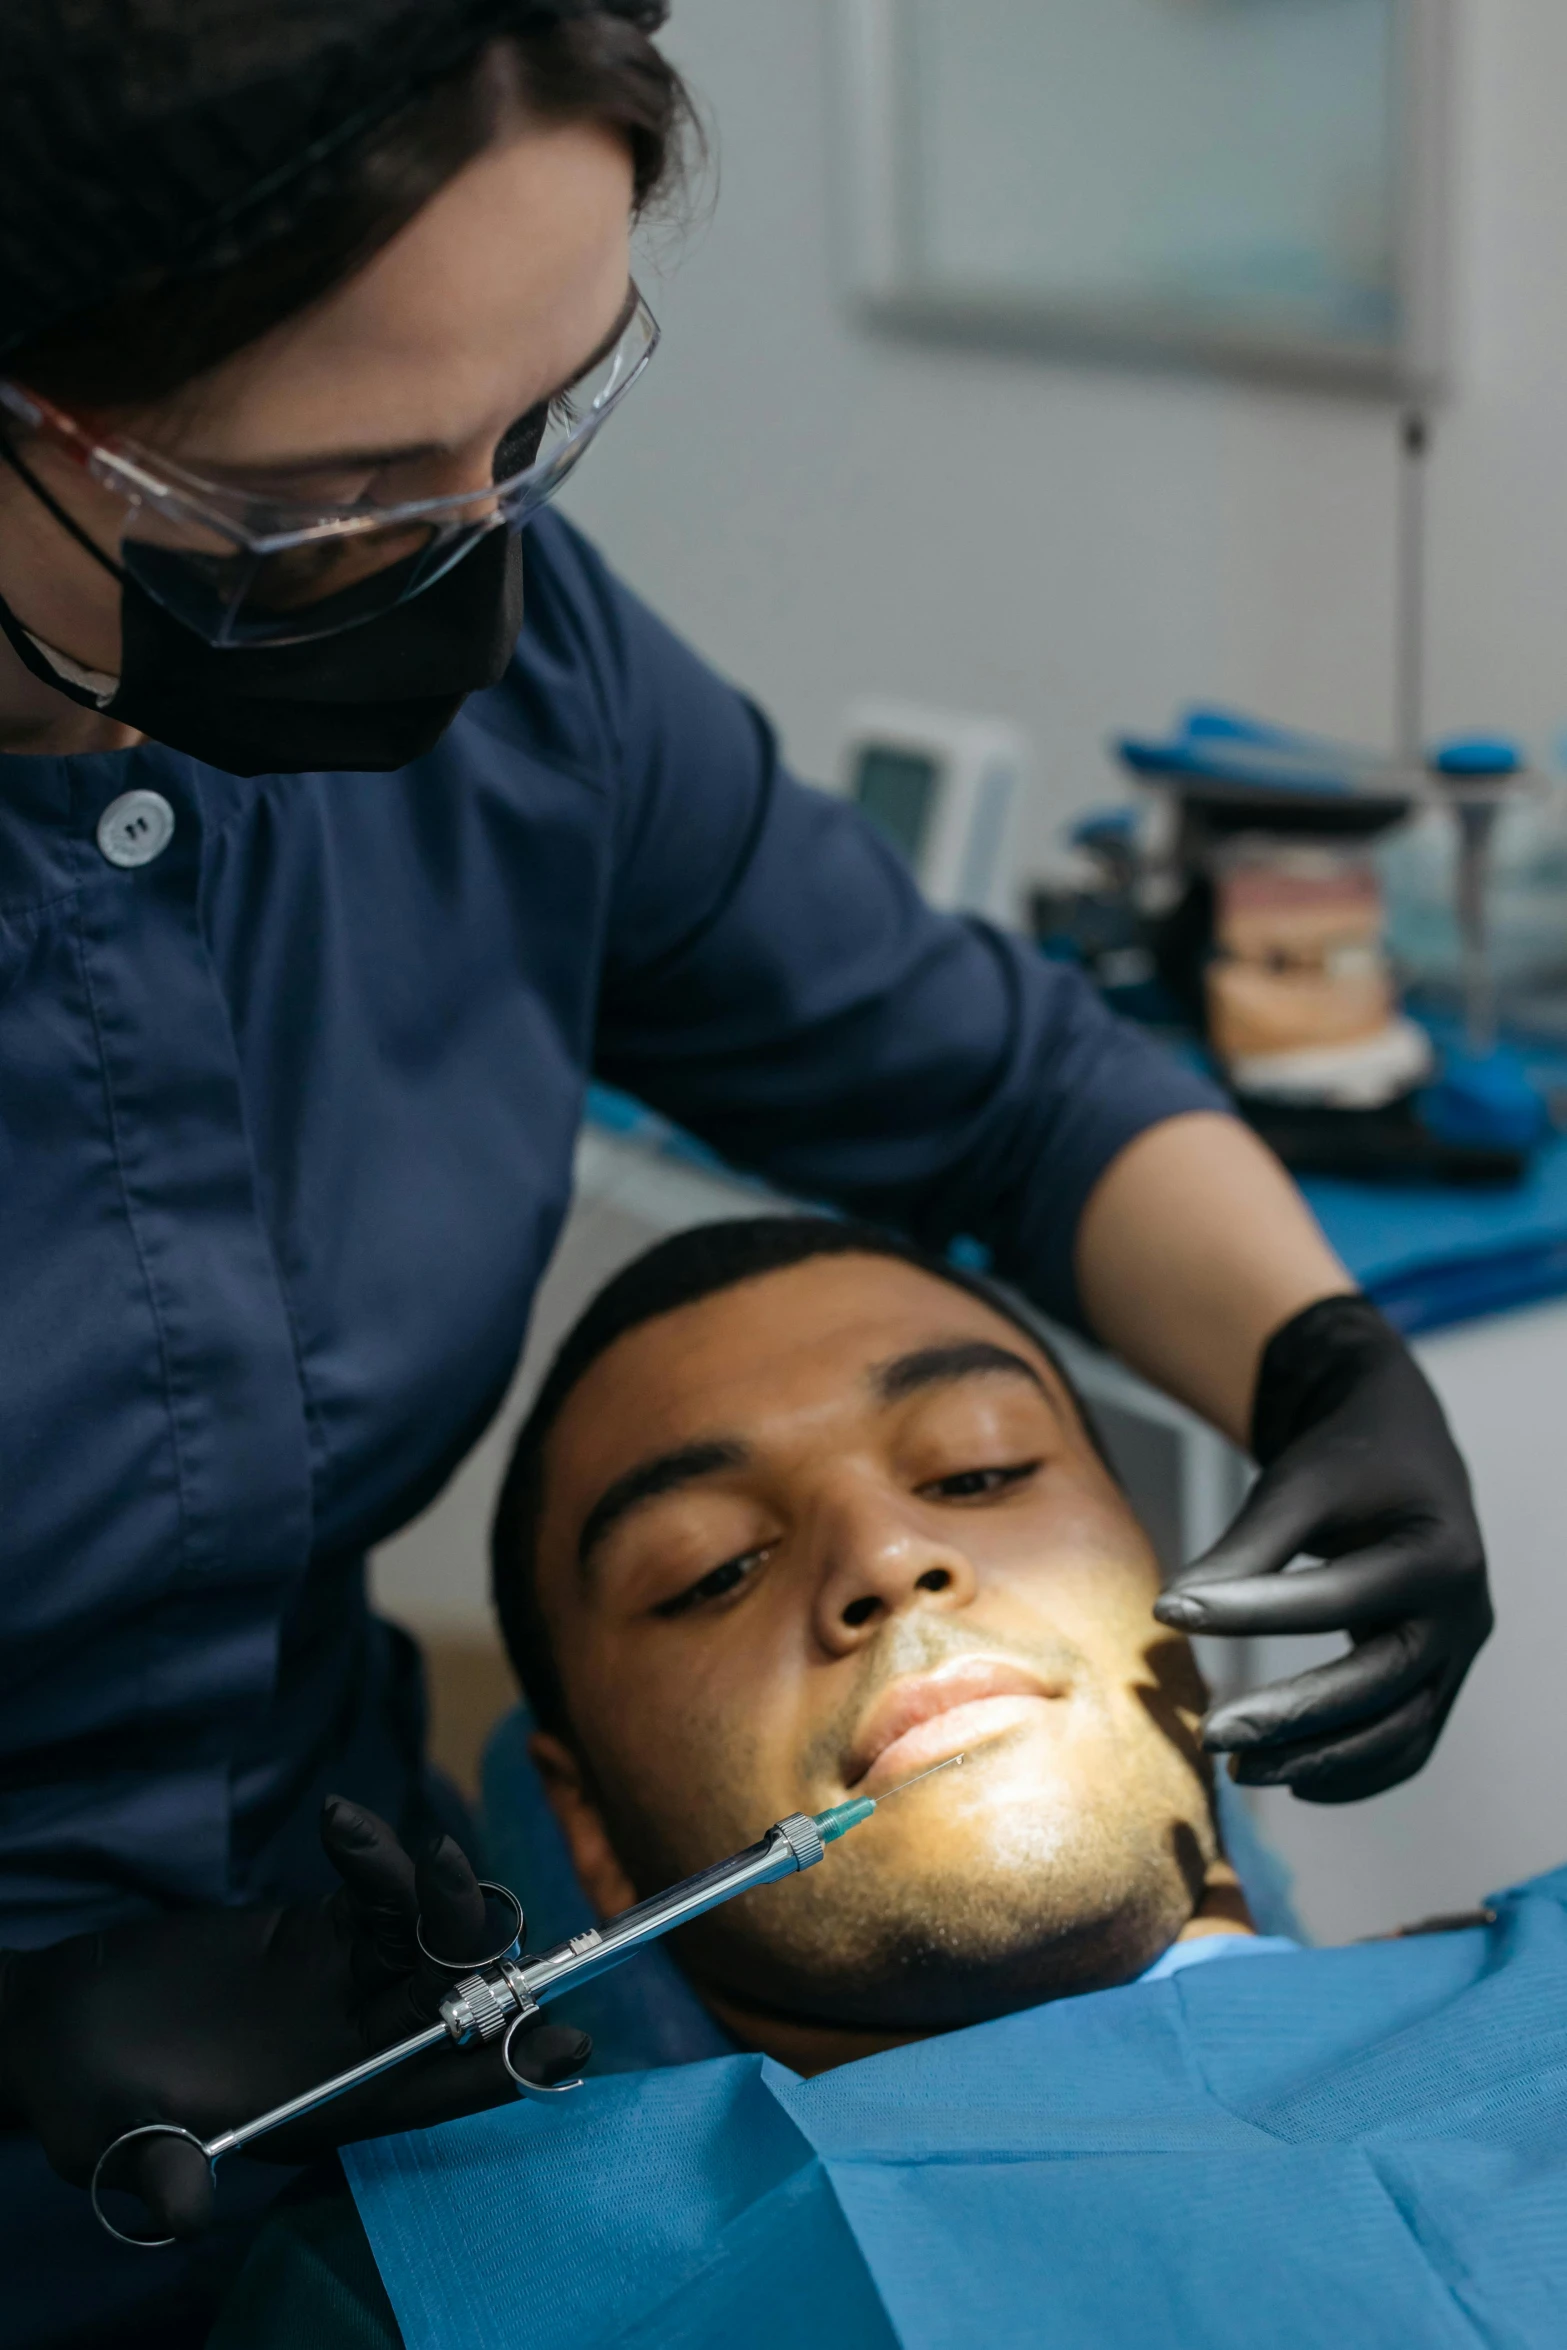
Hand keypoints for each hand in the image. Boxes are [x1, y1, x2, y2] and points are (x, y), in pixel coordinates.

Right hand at [0, 1798, 587, 2238]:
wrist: (55, 2029)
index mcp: (328, 2108)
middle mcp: (354, 2044)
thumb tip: (179, 2209)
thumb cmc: (85, 2098)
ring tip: (362, 1842)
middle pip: (454, 1997)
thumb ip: (153, 2168)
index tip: (569, 2043)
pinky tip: (334, 1822)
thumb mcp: (110, 2141)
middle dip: (471, 1944)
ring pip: (430, 1933)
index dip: (505, 2070)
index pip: (437, 2091)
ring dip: (426, 1883)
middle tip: (446, 1876)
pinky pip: (377, 1889)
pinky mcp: (317, 1928)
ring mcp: (343, 1980)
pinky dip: (373, 1853)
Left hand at [1154, 1295, 1491, 1803]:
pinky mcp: (1442, 1682)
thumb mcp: (1300, 1484)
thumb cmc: (1347, 1465)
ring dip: (1321, 1759)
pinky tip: (1292, 1777)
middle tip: (1212, 1735)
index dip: (1252, 1610)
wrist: (1405, 1455)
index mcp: (1438, 1553)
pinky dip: (1354, 1771)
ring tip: (1240, 1771)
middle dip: (1294, 1716)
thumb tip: (1171, 1612)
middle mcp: (1464, 1614)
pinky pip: (1407, 1745)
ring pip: (1399, 1732)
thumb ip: (1245, 1548)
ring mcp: (1460, 1656)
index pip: (1338, 1597)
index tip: (1170, 1610)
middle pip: (1380, 1684)